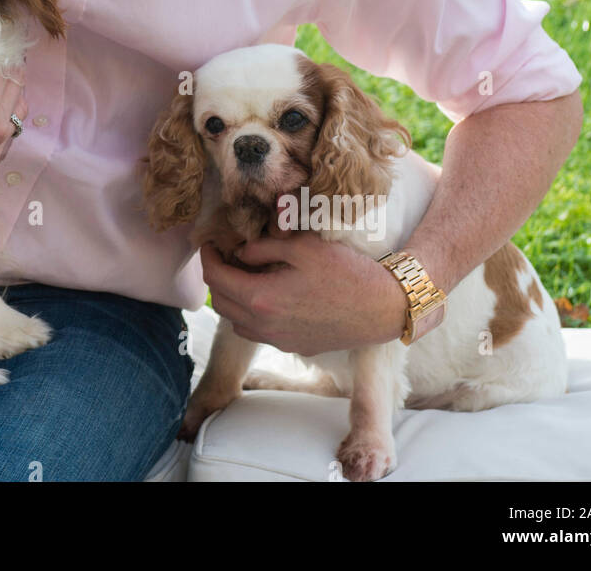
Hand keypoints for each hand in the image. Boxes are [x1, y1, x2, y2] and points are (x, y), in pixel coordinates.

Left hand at [199, 231, 409, 355]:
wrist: (382, 308)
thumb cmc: (346, 273)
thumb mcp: (302, 247)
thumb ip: (264, 247)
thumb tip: (241, 252)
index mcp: (262, 299)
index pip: (215, 279)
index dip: (207, 258)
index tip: (210, 243)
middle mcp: (265, 326)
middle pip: (220, 303)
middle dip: (216, 278)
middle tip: (225, 257)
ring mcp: (280, 341)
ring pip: (237, 322)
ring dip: (232, 299)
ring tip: (244, 275)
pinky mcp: (295, 347)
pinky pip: (259, 333)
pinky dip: (251, 314)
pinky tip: (268, 295)